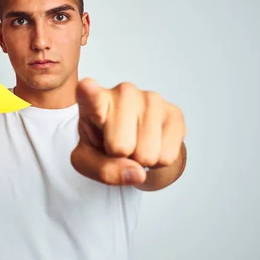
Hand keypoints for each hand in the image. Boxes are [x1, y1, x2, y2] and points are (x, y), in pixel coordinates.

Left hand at [71, 78, 185, 185]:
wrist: (130, 141)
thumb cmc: (101, 144)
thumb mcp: (86, 162)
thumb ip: (102, 170)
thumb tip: (137, 173)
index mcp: (93, 102)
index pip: (91, 97)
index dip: (89, 93)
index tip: (87, 86)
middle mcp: (123, 93)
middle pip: (121, 148)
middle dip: (122, 158)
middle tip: (118, 147)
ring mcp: (151, 99)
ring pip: (147, 154)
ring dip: (141, 161)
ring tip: (135, 144)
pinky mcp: (174, 112)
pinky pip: (167, 156)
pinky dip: (159, 161)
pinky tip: (152, 144)